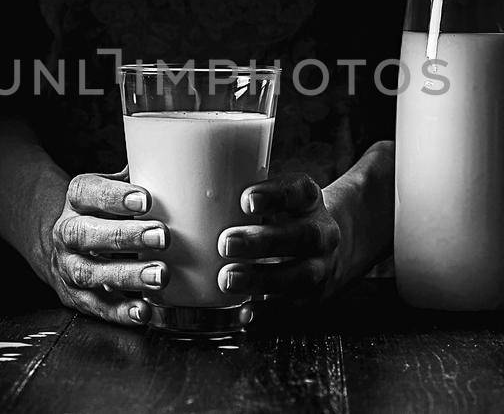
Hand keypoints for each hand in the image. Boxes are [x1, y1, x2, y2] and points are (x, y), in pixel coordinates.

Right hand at [41, 169, 167, 325]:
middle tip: (163, 236)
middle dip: (125, 236)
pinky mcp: (76, 296)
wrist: (66, 247)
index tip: (146, 200)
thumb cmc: (106, 213)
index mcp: (77, 200)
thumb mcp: (114, 189)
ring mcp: (69, 267)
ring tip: (161, 275)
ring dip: (127, 276)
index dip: (113, 196)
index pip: (87, 193)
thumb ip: (140, 177)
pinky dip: (120, 312)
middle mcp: (67, 233)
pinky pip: (96, 306)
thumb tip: (181, 162)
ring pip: (90, 272)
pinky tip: (144, 310)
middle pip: (86, 234)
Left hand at [216, 173, 343, 303]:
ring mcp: (320, 267)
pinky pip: (291, 307)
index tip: (245, 200)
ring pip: (300, 276)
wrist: (323, 250)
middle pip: (303, 236)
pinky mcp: (312, 297)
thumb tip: (180, 194)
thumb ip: (239, 199)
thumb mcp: (273, 199)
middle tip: (225, 243)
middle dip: (263, 241)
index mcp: (308, 201)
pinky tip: (242, 312)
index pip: (299, 191)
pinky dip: (267, 312)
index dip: (275, 195)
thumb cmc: (280, 218)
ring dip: (262, 279)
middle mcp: (321, 233)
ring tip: (227, 279)